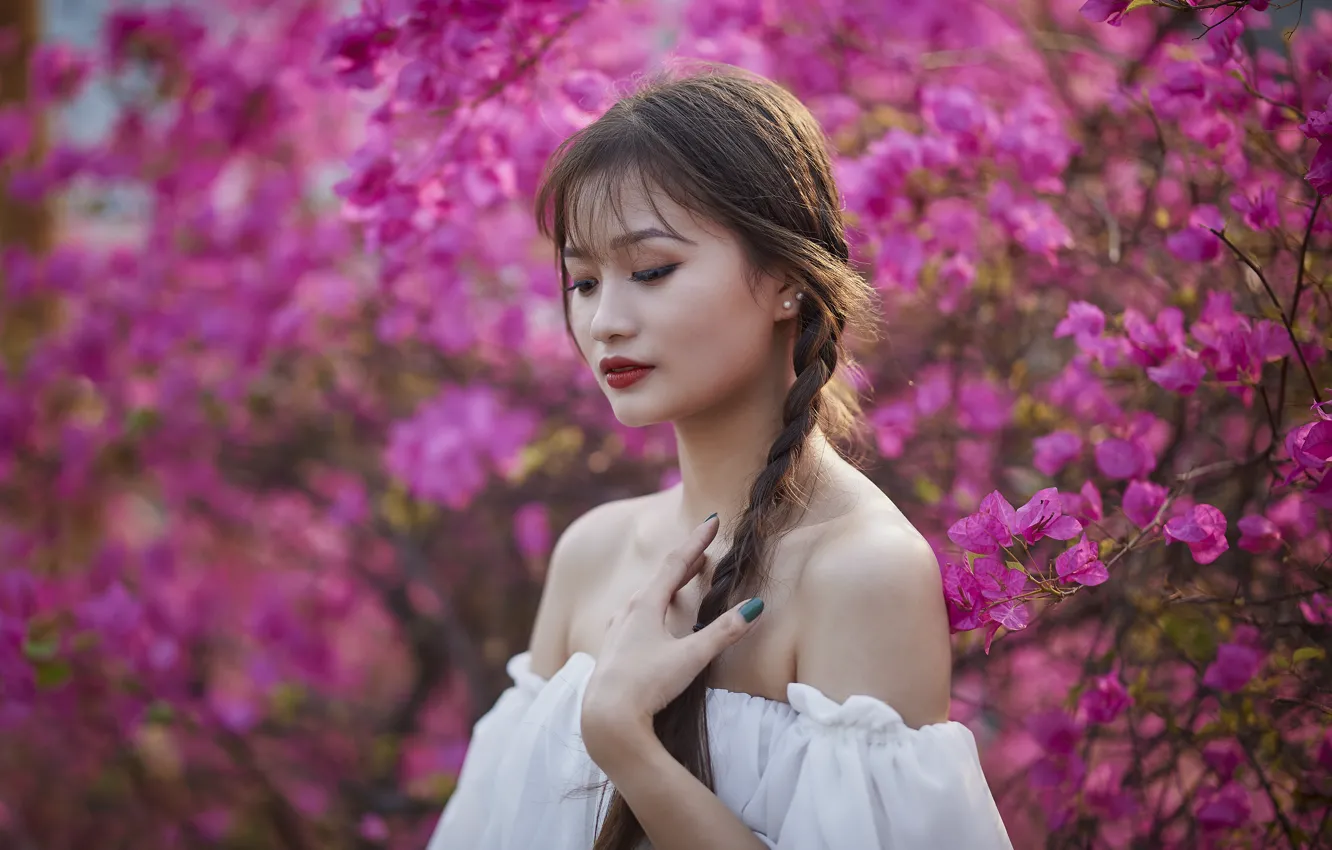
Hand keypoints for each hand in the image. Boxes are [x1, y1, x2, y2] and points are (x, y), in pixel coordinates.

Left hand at [580, 514, 764, 768]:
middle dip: (684, 562)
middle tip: (703, 549)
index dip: (697, 541)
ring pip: (646, 597)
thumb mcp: (691, 657)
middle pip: (660, 578)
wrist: (606, 718)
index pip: (676, 563)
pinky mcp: (613, 650)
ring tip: (681, 579)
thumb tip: (755, 607)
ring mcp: (617, 631)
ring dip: (667, 584)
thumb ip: (723, 632)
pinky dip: (653, 605)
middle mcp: (628, 611)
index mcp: (645, 605)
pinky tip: (652, 619)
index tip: (712, 520)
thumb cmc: (647, 684)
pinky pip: (636, 616)